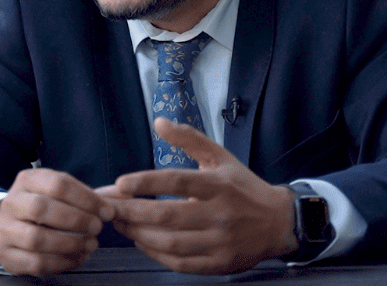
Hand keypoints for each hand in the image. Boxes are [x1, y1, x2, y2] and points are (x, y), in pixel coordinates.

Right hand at [0, 168, 114, 274]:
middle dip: (76, 220)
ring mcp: (5, 230)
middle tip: (98, 227)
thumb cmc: (42, 207)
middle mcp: (11, 203)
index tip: (107, 211)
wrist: (7, 227)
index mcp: (27, 180)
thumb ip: (87, 194)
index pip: (58, 183)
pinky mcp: (7, 255)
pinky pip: (36, 262)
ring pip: (37, 239)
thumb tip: (117, 198)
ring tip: (91, 244)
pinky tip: (79, 257)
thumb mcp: (58, 192)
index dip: (86, 198)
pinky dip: (63, 262)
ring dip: (70, 244)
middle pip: (42, 208)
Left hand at [97, 118, 298, 273]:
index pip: (177, 181)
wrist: (279, 223)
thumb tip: (159, 121)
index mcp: (218, 184)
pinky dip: (156, 254)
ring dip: (138, 234)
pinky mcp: (220, 264)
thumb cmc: (243, 187)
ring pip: (170, 242)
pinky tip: (142, 242)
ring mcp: (221, 241)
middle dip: (131, 213)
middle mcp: (220, 213)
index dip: (146, 183)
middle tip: (108, 208)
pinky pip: (181, 263)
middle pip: (168, 216)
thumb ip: (189, 138)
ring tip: (120, 224)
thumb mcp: (220, 156)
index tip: (120, 184)